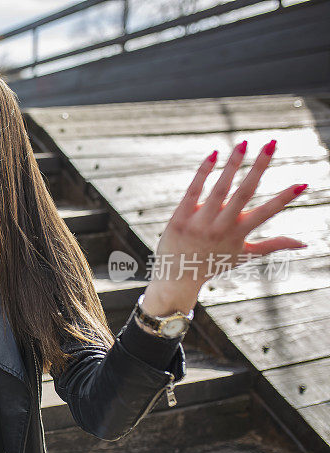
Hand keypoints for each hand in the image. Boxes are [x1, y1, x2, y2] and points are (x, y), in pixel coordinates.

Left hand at [150, 139, 307, 301]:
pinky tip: (213, 154)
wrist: (177, 278)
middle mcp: (220, 227)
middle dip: (260, 167)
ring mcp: (199, 222)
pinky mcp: (179, 218)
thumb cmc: (214, 264)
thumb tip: (304, 243)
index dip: (284, 199)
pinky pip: (193, 191)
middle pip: (244, 193)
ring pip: (219, 188)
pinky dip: (203, 172)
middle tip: (272, 143)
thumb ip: (273, 245)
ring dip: (233, 164)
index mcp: (238, 234)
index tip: (303, 184)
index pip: (265, 213)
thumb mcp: (244, 255)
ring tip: (244, 143)